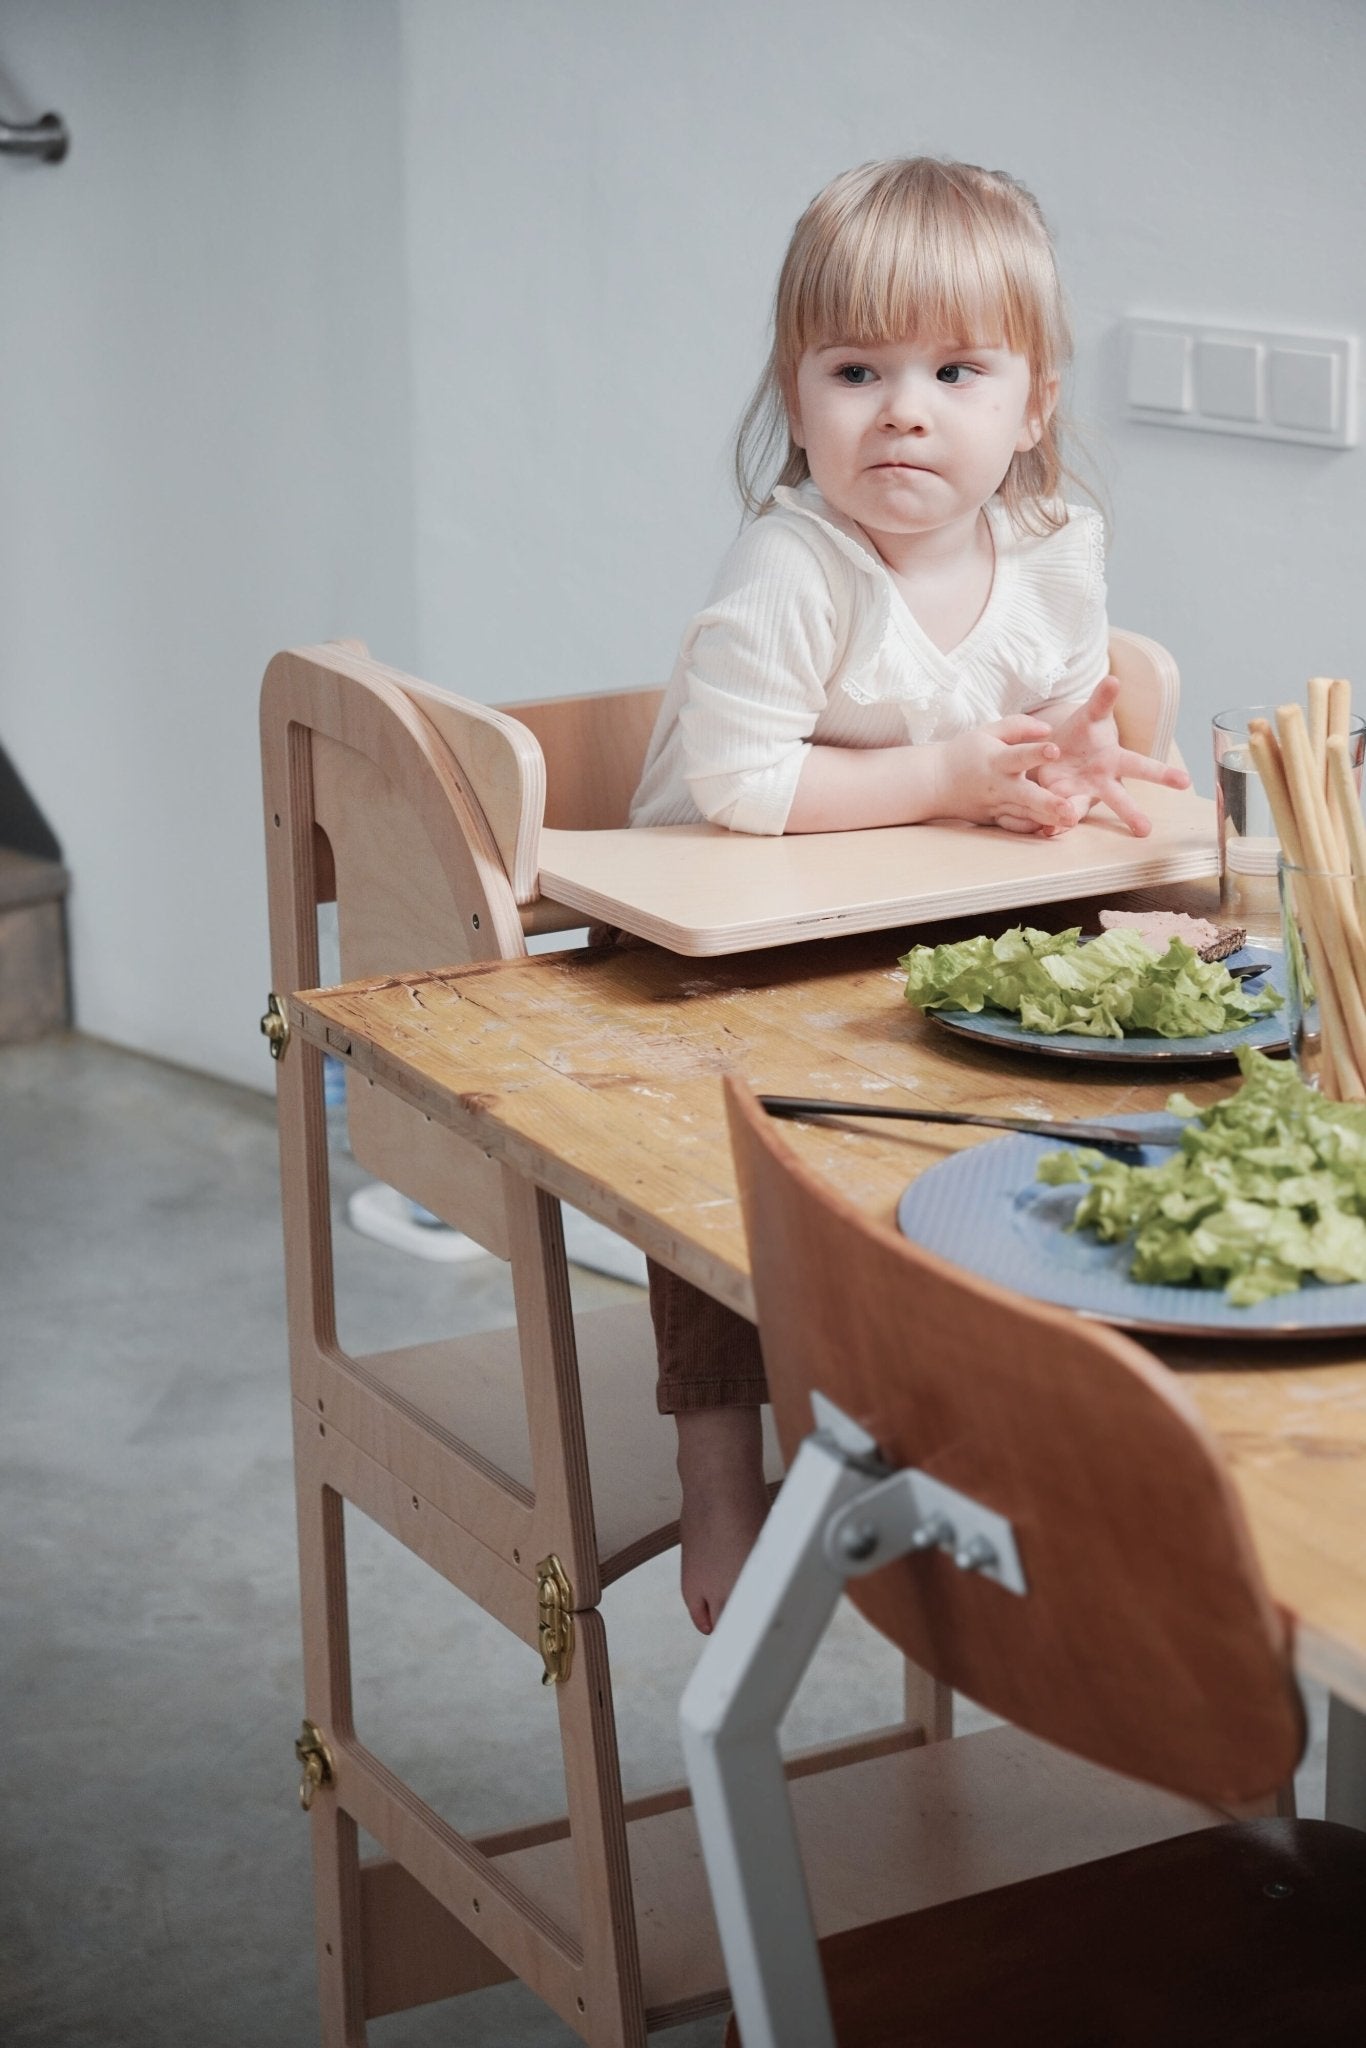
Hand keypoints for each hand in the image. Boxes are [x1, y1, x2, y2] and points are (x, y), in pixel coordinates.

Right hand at [933, 717, 1076, 833]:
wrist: (935, 782)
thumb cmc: (964, 753)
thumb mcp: (987, 732)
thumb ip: (1018, 726)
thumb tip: (1048, 729)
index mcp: (996, 760)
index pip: (1019, 755)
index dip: (1037, 752)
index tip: (1055, 749)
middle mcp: (999, 786)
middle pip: (1026, 795)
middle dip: (1049, 803)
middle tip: (1070, 810)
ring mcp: (997, 805)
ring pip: (1026, 814)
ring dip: (1049, 819)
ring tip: (1071, 821)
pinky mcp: (995, 819)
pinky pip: (1015, 826)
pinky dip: (1031, 827)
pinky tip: (1052, 829)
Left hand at [1030, 676, 1189, 836]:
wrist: (1057, 749)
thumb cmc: (1083, 733)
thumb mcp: (1092, 715)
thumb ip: (1102, 700)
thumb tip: (1114, 679)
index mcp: (1116, 761)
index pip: (1142, 766)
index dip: (1163, 774)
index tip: (1186, 782)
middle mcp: (1102, 783)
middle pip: (1119, 798)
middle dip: (1132, 813)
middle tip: (1146, 831)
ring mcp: (1080, 794)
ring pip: (1081, 809)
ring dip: (1075, 815)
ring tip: (1068, 820)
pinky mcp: (1058, 801)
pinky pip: (1058, 814)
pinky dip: (1054, 822)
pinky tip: (1049, 830)